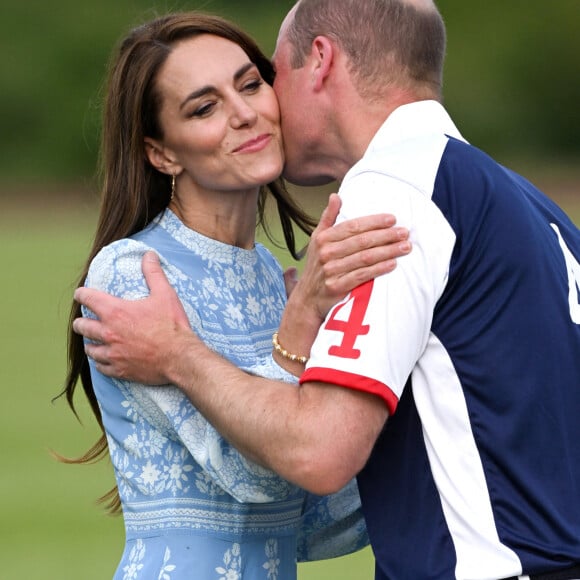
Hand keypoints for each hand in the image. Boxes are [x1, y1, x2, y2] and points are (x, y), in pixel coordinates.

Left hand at [73, 252, 191, 383]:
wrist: (180, 357)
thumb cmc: (172, 325)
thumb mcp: (165, 294)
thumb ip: (153, 273)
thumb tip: (149, 255)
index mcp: (115, 312)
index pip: (87, 298)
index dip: (82, 294)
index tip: (81, 294)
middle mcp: (108, 333)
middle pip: (82, 326)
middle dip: (81, 322)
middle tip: (85, 320)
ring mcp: (112, 353)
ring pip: (90, 349)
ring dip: (91, 343)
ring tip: (94, 341)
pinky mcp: (120, 370)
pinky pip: (101, 367)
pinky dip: (101, 362)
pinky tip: (105, 360)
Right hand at [272, 193, 410, 373]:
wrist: (307, 299)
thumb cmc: (317, 266)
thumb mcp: (317, 240)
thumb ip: (328, 218)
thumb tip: (335, 196)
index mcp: (323, 238)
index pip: (352, 226)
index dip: (374, 221)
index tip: (392, 219)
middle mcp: (326, 253)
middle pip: (362, 241)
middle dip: (386, 236)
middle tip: (405, 232)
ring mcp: (331, 270)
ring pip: (365, 257)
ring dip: (388, 251)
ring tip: (405, 247)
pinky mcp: (337, 286)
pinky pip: (363, 275)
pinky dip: (379, 269)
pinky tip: (393, 264)